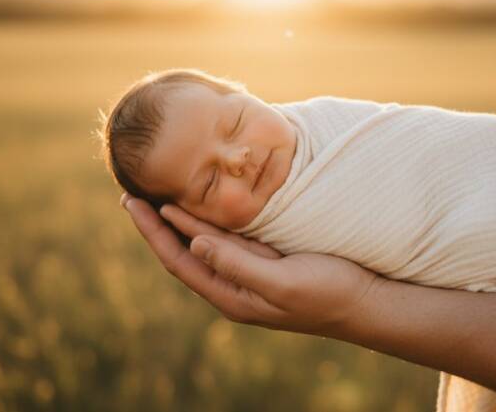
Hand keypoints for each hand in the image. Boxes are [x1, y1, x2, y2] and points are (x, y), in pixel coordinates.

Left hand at [121, 194, 384, 334]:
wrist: (365, 301)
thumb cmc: (328, 293)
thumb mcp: (283, 282)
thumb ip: (239, 265)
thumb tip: (195, 242)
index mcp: (232, 296)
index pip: (179, 260)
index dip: (153, 232)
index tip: (131, 202)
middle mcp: (234, 285)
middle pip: (184, 251)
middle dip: (156, 224)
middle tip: (130, 193)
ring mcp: (249, 271)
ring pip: (204, 241)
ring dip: (178, 219)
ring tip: (154, 195)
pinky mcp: (266, 259)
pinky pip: (227, 236)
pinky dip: (208, 218)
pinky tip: (200, 203)